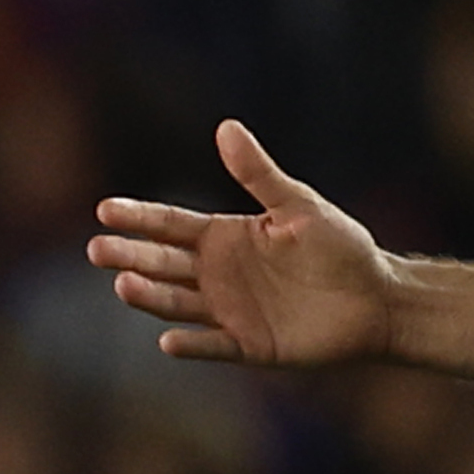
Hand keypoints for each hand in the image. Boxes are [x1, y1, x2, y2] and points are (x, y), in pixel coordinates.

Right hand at [89, 119, 392, 369]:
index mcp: (224, 237)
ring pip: (178, 303)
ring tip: (123, 284)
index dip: (138, 217)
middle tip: (97, 249)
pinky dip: (191, 345)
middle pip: (162, 263)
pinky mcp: (248, 346)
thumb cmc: (340, 246)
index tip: (105, 210)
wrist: (376, 298)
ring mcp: (229, 311)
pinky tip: (168, 341)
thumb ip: (258, 174)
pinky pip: (213, 346)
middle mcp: (217, 274)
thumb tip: (225, 127)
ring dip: (150, 295)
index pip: (170, 225)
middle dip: (130, 255)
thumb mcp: (298, 204)